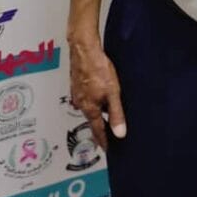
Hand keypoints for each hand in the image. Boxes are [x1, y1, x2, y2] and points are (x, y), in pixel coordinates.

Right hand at [69, 35, 126, 149]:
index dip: (103, 140)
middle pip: (93, 118)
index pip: (97, 130)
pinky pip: (87, 95)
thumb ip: (116, 114)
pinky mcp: (77, 82)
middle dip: (101, 124)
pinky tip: (100, 90)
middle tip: (109, 131)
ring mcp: (77, 92)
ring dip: (98, 109)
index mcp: (89, 108)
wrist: (83, 48)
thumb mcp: (113, 93)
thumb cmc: (96, 68)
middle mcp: (81, 102)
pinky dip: (94, 97)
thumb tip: (120, 133)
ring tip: (108, 107)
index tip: (106, 148)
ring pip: (90, 105)